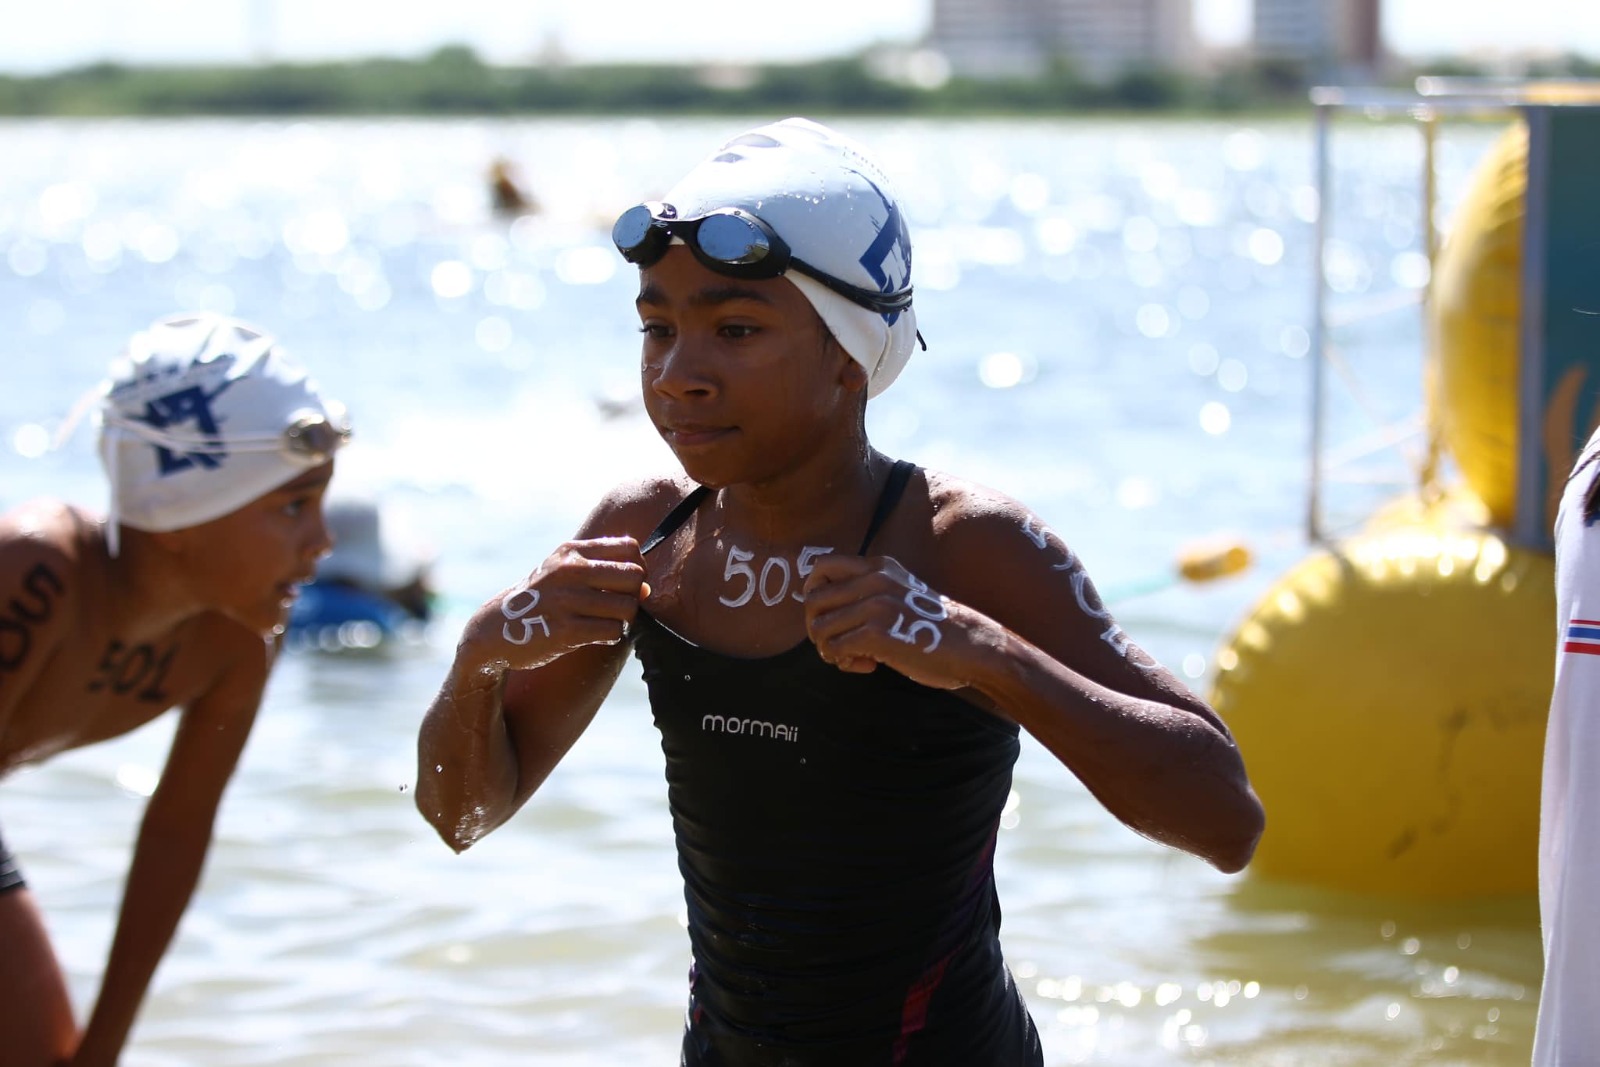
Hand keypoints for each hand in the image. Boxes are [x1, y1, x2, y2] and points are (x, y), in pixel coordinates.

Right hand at [460, 537, 648, 671]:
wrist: (497, 628)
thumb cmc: (542, 598)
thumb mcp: (561, 569)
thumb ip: (602, 570)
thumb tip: (647, 588)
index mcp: (571, 552)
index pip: (629, 549)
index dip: (636, 568)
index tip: (624, 584)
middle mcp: (569, 571)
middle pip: (634, 577)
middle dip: (634, 595)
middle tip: (618, 606)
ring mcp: (566, 600)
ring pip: (627, 607)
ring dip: (624, 619)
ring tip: (605, 621)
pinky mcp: (565, 630)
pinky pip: (613, 630)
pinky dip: (611, 635)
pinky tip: (595, 634)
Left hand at [801, 554, 974, 690]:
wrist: (972, 646)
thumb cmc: (935, 628)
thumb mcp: (902, 593)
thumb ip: (869, 594)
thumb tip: (824, 613)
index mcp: (878, 567)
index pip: (821, 567)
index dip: (812, 593)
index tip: (826, 615)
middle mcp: (873, 580)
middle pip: (812, 601)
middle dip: (817, 629)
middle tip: (837, 645)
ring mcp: (874, 605)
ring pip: (819, 628)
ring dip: (830, 650)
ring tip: (854, 657)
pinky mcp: (876, 633)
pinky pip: (835, 649)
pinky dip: (845, 663)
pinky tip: (868, 665)